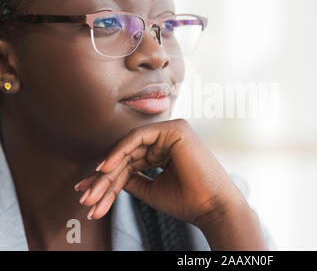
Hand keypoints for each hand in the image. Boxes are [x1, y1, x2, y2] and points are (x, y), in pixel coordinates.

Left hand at [74, 119, 246, 228]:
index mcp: (166, 151)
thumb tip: (109, 176)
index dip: (107, 178)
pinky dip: (120, 151)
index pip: (131, 161)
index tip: (88, 195)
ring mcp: (172, 131)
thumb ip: (132, 179)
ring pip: (129, 147)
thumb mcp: (151, 189)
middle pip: (127, 155)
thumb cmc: (187, 201)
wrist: (211, 207)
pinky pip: (139, 138)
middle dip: (104, 178)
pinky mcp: (175, 129)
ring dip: (108, 170)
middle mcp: (168, 139)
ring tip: (91, 190)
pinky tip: (105, 169)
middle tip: (85, 198)